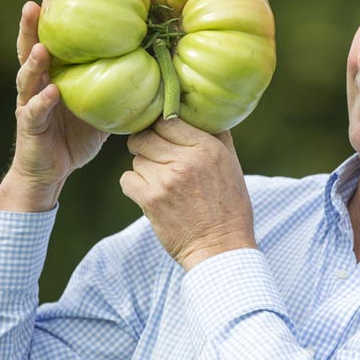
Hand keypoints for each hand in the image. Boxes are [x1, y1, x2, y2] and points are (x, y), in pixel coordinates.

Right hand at [0, 1, 108, 211]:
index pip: (52, 39)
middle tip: (34, 4)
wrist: (52, 172)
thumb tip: (156, 63)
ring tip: (41, 46)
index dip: (52, 16)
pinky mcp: (30, 127)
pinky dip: (42, 101)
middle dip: (30, 26)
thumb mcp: (100, 104)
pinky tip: (50, 91)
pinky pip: (34, 111)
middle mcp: (37, 84)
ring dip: (33, 61)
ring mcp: (29, 104)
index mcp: (53, 74)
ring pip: (26, 77)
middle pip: (30, 48)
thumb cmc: (77, 135)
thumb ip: (117, 82)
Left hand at [121, 118, 255, 270]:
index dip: (161, 127)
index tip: (163, 136)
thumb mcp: (232, 165)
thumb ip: (216, 135)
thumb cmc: (229, 207)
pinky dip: (135, 185)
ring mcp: (166, 180)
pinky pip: (127, 179)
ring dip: (145, 168)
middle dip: (148, 146)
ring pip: (136, 158)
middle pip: (146, 137)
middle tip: (158, 159)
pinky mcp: (150, 200)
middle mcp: (186, 160)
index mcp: (208, 148)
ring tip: (162, 182)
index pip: (168, 120)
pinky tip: (151, 193)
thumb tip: (201, 111)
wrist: (220, 248)